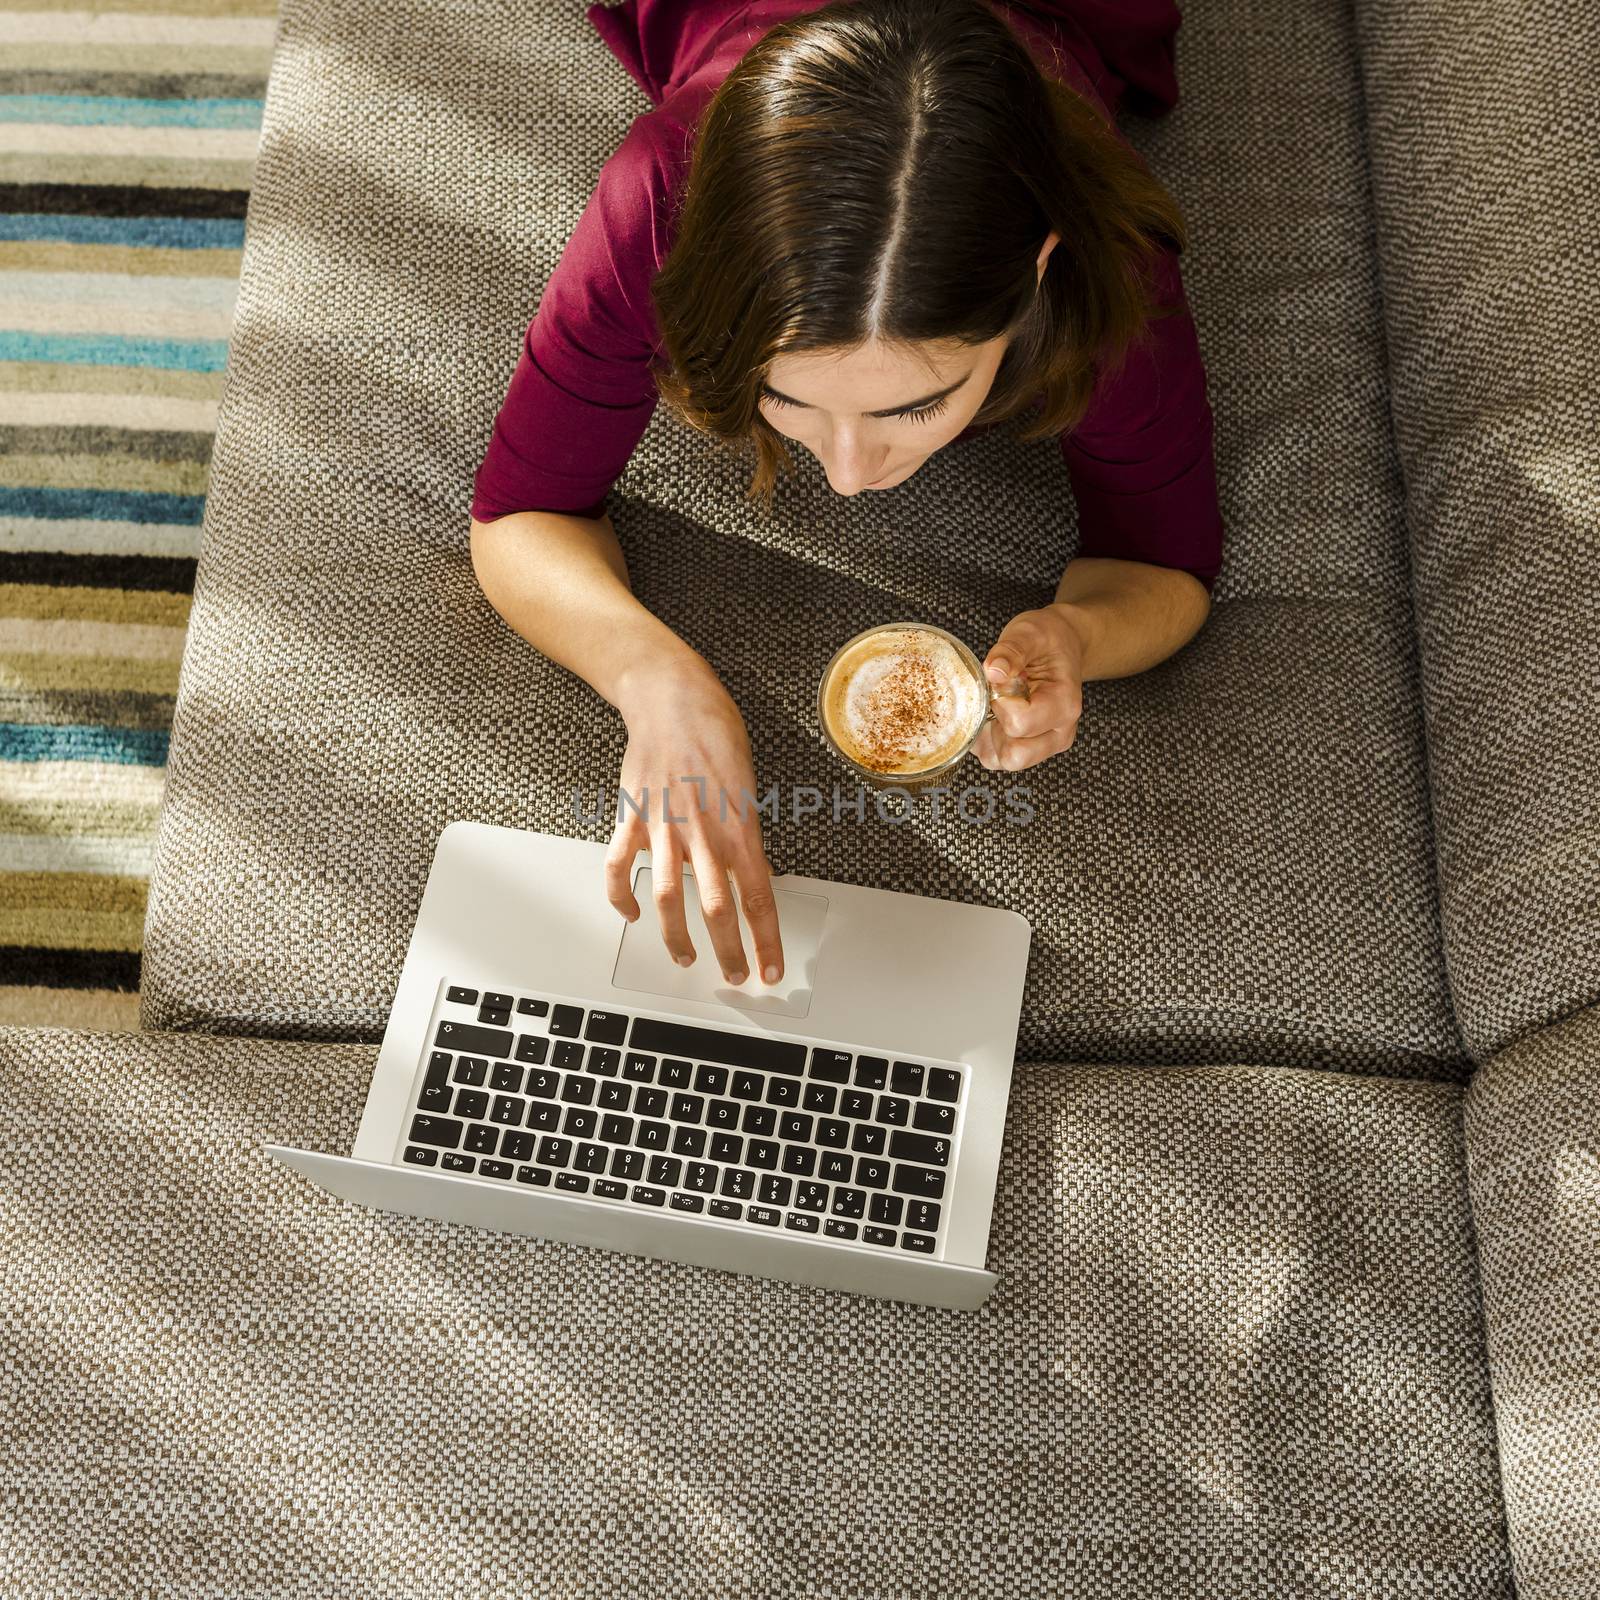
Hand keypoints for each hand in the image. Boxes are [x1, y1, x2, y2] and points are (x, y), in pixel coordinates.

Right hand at [604, 657, 783, 986]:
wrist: (673, 699)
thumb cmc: (716, 736)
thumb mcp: (749, 788)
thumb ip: (746, 835)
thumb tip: (753, 876)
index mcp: (739, 826)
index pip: (759, 897)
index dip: (766, 941)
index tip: (771, 970)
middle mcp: (703, 832)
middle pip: (717, 908)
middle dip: (727, 951)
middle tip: (733, 976)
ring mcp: (664, 826)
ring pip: (667, 897)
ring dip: (676, 936)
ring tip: (685, 957)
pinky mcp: (633, 816)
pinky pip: (619, 865)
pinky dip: (620, 895)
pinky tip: (631, 914)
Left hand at [973, 603, 1088, 771]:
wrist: (1062, 645)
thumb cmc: (1048, 640)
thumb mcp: (1030, 633)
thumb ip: (1011, 650)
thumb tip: (993, 670)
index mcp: (1064, 705)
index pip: (1019, 724)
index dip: (999, 702)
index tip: (1001, 679)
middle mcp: (1059, 733)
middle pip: (1014, 755)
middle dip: (994, 726)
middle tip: (997, 696)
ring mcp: (1045, 745)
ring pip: (1002, 761)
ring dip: (988, 735)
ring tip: (996, 704)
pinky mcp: (1028, 750)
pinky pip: (995, 759)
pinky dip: (986, 740)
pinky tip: (992, 714)